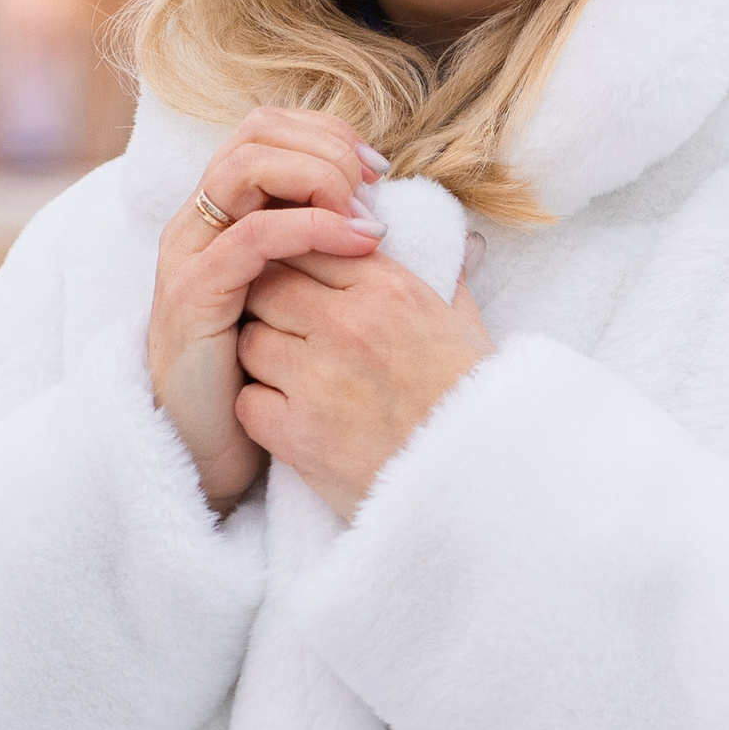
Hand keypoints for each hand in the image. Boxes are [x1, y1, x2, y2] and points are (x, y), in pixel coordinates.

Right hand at [148, 108, 385, 513]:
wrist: (216, 445)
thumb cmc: (274, 376)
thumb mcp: (323, 306)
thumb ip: (366, 261)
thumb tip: (459, 242)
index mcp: (230, 214)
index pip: (271, 129)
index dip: (328, 134)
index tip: (379, 171)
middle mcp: (202, 221)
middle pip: (253, 133)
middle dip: (324, 147)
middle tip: (374, 185)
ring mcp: (192, 254)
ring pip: (244, 169)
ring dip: (315, 176)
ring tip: (365, 215)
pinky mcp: (194, 295)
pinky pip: (250, 237)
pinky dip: (307, 227)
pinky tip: (357, 244)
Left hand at [236, 251, 491, 522]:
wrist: (480, 485)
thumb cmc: (477, 407)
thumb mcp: (471, 329)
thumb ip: (451, 281)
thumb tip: (461, 245)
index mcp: (392, 290)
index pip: (312, 244)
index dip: (300, 264)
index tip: (305, 288)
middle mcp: (350, 324)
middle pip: (268, 286)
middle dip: (272, 305)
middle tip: (289, 332)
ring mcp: (319, 378)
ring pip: (250, 341)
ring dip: (264, 357)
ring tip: (293, 377)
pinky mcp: (298, 433)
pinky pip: (248, 400)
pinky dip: (261, 409)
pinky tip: (290, 418)